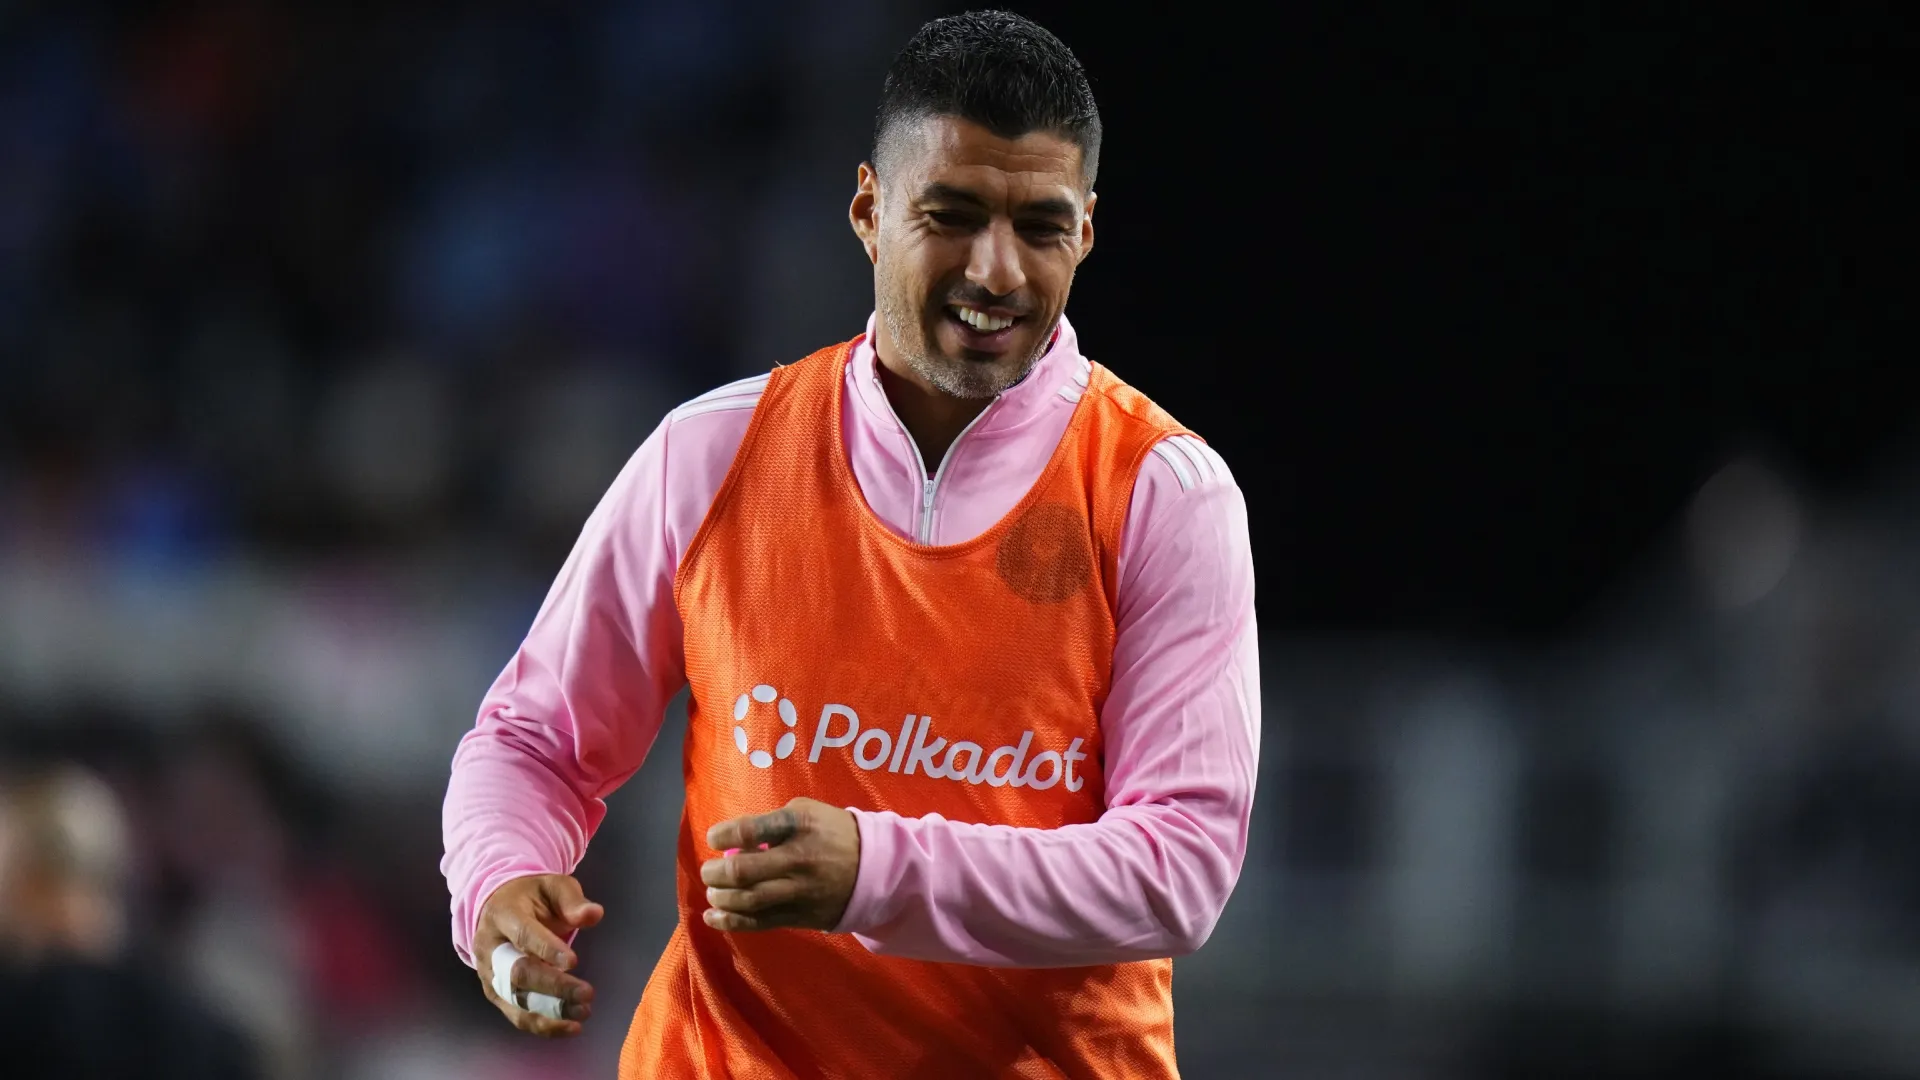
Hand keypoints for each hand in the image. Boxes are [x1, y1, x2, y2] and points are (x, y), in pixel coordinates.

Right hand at [474, 874, 603, 1037]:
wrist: (498, 908)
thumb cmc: (532, 897)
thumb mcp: (553, 887)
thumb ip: (573, 901)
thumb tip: (594, 915)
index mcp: (503, 914)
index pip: (523, 934)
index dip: (547, 949)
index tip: (574, 961)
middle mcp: (490, 947)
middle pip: (518, 973)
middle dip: (553, 986)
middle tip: (587, 993)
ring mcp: (489, 974)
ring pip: (516, 1000)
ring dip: (551, 1011)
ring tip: (584, 1012)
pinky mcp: (494, 993)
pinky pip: (516, 1014)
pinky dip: (543, 1025)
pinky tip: (570, 1027)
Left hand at [701, 797, 859, 932]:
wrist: (874, 868)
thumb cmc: (832, 832)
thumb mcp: (807, 811)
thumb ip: (771, 822)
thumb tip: (735, 842)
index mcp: (798, 825)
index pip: (750, 830)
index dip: (723, 835)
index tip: (714, 839)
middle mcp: (797, 859)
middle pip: (743, 871)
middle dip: (715, 872)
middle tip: (709, 871)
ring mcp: (799, 890)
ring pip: (748, 900)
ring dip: (721, 897)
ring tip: (713, 892)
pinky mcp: (800, 915)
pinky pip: (759, 922)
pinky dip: (731, 921)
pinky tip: (713, 916)